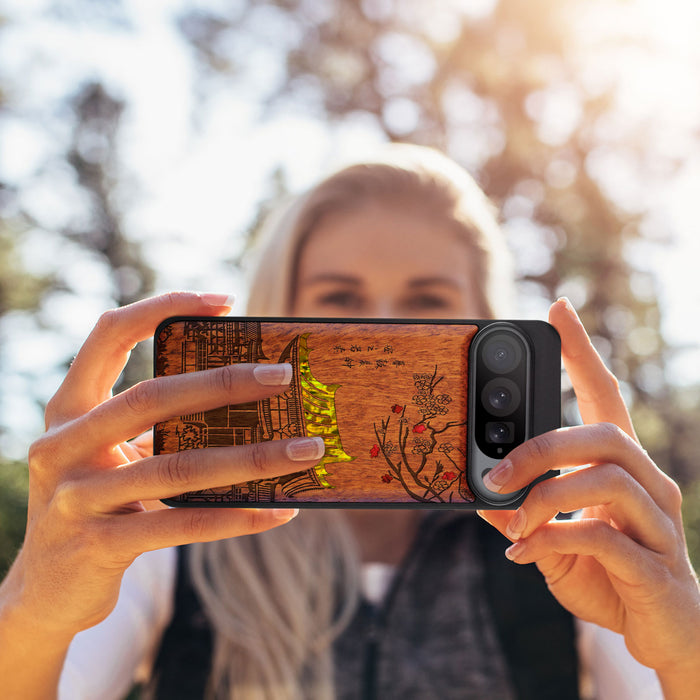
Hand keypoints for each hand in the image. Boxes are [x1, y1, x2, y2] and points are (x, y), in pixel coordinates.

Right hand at [3, 292, 322, 640]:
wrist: (46, 590)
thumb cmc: (97, 504)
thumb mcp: (112, 456)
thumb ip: (156, 427)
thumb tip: (248, 400)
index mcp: (68, 409)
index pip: (108, 334)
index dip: (162, 307)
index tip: (225, 300)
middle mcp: (62, 445)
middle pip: (151, 397)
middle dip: (224, 383)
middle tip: (284, 376)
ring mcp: (76, 497)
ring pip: (178, 467)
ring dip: (253, 458)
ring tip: (306, 450)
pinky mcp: (98, 545)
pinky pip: (183, 524)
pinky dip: (237, 517)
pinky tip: (281, 510)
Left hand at [478, 298, 699, 692]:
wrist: (665, 634)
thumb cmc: (609, 576)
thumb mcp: (553, 539)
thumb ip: (521, 514)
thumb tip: (478, 494)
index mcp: (622, 467)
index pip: (605, 395)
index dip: (582, 352)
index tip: (558, 309)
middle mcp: (649, 484)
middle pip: (604, 434)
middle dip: (541, 447)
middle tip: (495, 472)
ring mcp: (659, 523)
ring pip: (607, 479)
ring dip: (544, 497)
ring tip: (512, 522)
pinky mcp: (656, 566)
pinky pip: (604, 538)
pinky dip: (553, 540)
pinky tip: (524, 554)